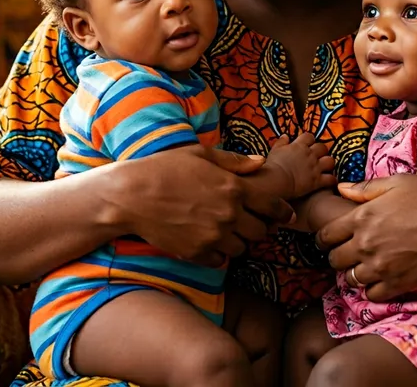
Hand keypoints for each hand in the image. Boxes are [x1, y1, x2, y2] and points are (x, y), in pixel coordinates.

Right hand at [106, 144, 294, 266]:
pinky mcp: (197, 254)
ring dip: (238, 241)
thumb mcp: (201, 155)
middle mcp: (228, 214)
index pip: (272, 205)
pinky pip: (221, 261)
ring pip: (242, 248)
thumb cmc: (165, 168)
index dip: (282, 210)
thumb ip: (235, 162)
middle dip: (259, 226)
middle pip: (261, 231)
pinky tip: (208, 240)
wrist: (131, 196)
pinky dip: (219, 254)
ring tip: (225, 230)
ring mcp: (213, 236)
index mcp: (233, 187)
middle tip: (248, 220)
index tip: (285, 213)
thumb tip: (261, 162)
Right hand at [265, 133, 336, 198]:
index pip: (309, 136)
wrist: (276, 181)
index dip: (309, 140)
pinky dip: (331, 180)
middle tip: (317, 156)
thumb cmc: (273, 165)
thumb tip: (285, 136)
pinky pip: (331, 179)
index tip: (307, 144)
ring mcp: (315, 167)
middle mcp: (310, 154)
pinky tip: (329, 181)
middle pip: (323, 147)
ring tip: (325, 167)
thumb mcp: (275, 150)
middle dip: (321, 151)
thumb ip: (281, 142)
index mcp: (299, 146)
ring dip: (328, 163)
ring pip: (330, 161)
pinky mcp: (318, 181)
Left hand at [316, 174, 416, 301]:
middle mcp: (366, 244)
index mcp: (362, 217)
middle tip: (348, 252)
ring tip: (365, 265)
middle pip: (334, 259)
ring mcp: (381, 267)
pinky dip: (372, 289)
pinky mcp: (397, 285)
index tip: (329, 239)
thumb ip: (365, 188)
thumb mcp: (397, 183)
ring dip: (354, 272)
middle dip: (338, 255)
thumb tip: (340, 189)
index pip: (326, 235)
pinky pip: (371, 295)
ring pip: (350, 279)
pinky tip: (381, 278)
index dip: (324, 237)